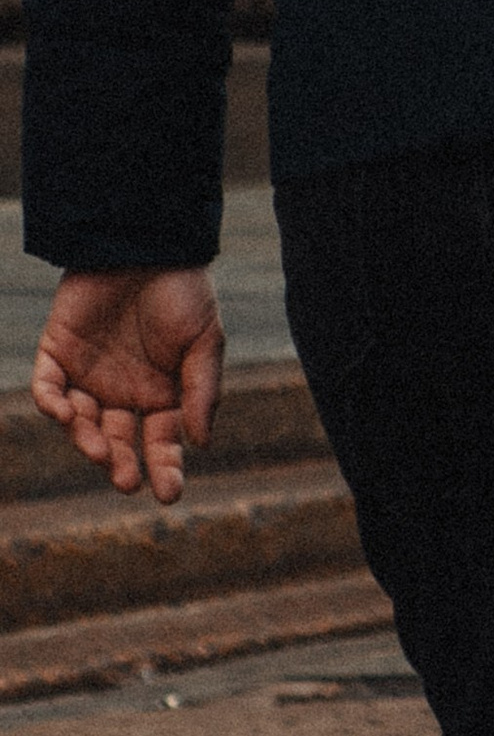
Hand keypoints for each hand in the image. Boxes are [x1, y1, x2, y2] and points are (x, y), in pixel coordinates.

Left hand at [32, 270, 224, 503]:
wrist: (146, 241)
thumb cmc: (182, 289)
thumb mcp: (205, 340)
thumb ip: (202, 390)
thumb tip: (202, 442)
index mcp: (161, 393)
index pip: (160, 442)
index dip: (164, 468)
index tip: (168, 494)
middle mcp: (122, 392)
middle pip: (116, 442)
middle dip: (120, 465)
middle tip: (127, 480)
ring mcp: (86, 375)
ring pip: (80, 424)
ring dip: (87, 442)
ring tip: (99, 451)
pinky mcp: (56, 353)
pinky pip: (47, 388)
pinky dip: (52, 405)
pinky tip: (67, 413)